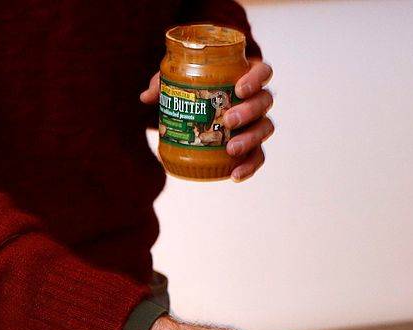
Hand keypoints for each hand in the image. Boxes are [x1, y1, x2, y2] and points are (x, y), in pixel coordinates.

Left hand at [140, 59, 274, 181]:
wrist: (203, 109)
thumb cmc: (196, 88)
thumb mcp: (181, 80)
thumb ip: (166, 83)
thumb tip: (147, 97)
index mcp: (245, 77)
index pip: (263, 72)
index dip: (256, 79)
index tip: (238, 89)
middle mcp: (257, 99)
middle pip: (265, 102)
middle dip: (249, 111)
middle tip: (228, 119)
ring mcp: (257, 122)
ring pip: (265, 128)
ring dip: (250, 139)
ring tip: (231, 149)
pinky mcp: (254, 145)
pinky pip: (258, 156)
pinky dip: (249, 167)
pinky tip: (234, 175)